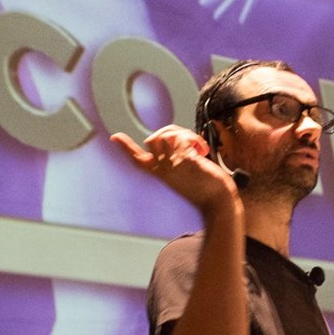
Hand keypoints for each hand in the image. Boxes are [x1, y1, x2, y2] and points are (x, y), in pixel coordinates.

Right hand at [110, 125, 239, 217]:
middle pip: (153, 139)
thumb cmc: (206, 188)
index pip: (137, 160)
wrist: (219, 202)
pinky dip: (193, 139)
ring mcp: (172, 166)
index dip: (126, 148)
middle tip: (188, 141)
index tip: (114, 137)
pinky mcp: (185, 161)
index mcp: (160, 174)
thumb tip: (172, 138)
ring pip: (165, 135)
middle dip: (170, 132)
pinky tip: (203, 150)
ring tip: (197, 146)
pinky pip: (181, 138)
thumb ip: (174, 159)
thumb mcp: (183, 174)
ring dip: (184, 134)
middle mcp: (162, 171)